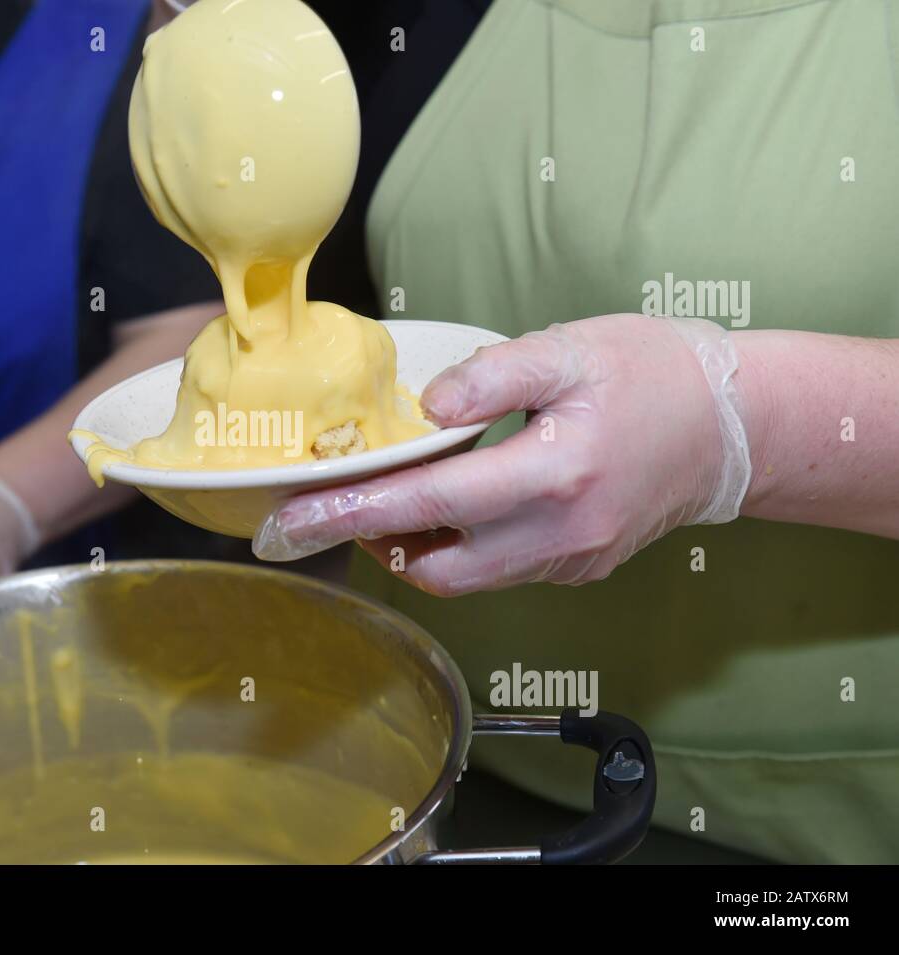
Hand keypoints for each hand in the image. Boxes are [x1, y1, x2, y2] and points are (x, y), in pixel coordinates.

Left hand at [253, 314, 751, 595]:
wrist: (732, 427)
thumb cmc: (653, 374)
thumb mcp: (570, 349)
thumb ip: (491, 376)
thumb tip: (426, 409)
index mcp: (554, 475)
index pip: (428, 503)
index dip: (353, 510)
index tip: (293, 518)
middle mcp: (559, 534)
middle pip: (436, 565)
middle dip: (369, 541)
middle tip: (324, 508)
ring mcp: (570, 560)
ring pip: (463, 578)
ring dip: (411, 547)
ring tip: (377, 502)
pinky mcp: (577, 568)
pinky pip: (496, 572)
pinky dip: (455, 548)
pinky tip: (438, 509)